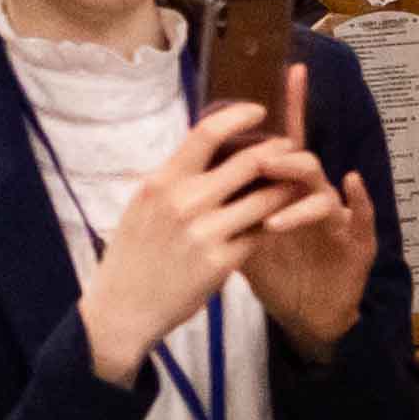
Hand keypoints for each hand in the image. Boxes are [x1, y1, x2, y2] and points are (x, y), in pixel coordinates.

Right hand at [80, 100, 294, 379]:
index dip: (239, 115)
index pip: (206, 133)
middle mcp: (183, 202)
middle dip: (277, 151)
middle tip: (291, 148)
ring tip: (296, 183)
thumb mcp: (143, 205)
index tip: (260, 110)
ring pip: (264, 199)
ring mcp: (204, 233)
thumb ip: (174, 178)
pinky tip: (280, 221)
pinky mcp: (221, 263)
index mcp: (161, 182)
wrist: (122, 309)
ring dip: (285, 188)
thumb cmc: (133, 254)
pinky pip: (260, 235)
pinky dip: (273, 225)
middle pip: (248, 161)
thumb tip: (206, 146)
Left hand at [234, 71, 378, 350]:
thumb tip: (183, 175)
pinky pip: (363, 217)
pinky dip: (360, 199)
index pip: (283, 143)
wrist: (308, 317)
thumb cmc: (277, 274)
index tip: (289, 69)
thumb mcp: (241, 237)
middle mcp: (312, 195)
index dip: (289, 106)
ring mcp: (337, 217)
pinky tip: (352, 184)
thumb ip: (224, 204)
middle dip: (282, 156)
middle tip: (261, 160)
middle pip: (300, 160)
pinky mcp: (357, 243)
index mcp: (285, 190)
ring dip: (298, 194)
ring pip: (324, 189)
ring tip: (273, 214)